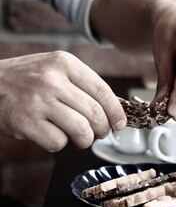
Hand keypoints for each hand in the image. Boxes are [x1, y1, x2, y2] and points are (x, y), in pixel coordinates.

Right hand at [0, 51, 125, 151]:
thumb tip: (112, 110)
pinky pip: (58, 142)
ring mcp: (39, 101)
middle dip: (102, 129)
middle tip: (98, 133)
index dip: (116, 111)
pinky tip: (51, 134)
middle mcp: (52, 80)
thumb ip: (80, 84)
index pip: (102, 90)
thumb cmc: (24, 79)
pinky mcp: (26, 122)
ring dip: (84, 140)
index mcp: (64, 63)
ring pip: (81, 130)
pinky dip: (59, 143)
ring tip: (79, 138)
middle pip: (95, 113)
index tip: (119, 123)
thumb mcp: (52, 68)